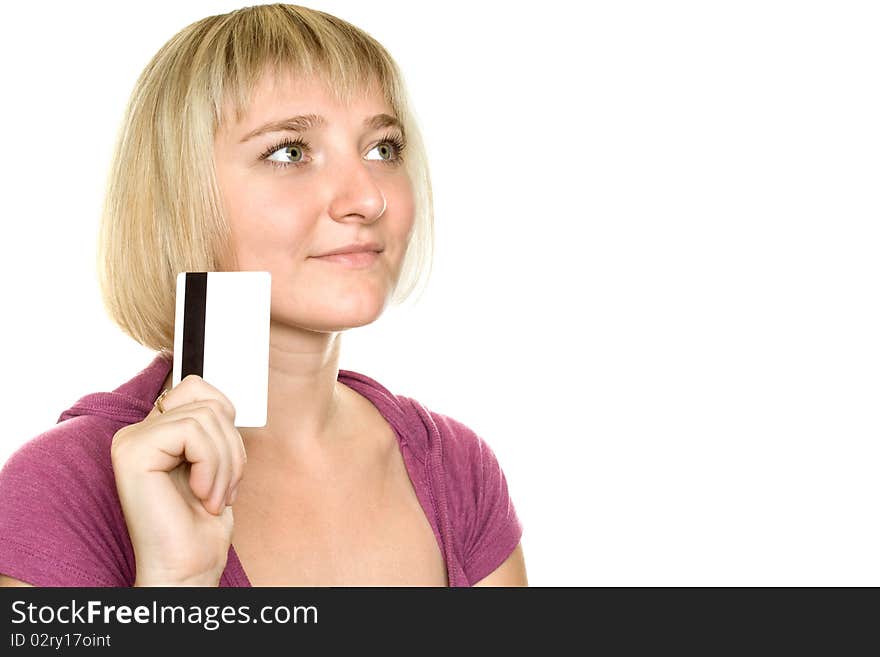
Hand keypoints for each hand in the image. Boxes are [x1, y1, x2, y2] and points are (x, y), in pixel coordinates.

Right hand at [110, 375, 246, 585]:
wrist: (188, 567)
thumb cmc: (201, 524)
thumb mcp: (218, 462)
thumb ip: (212, 426)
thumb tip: (222, 401)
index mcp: (155, 432)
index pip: (198, 387)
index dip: (226, 419)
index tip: (225, 463)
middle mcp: (137, 432)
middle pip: (208, 402)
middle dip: (231, 447)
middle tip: (223, 488)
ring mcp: (131, 441)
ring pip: (205, 417)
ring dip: (225, 462)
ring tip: (214, 496)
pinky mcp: (132, 452)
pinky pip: (192, 432)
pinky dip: (212, 465)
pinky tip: (202, 494)